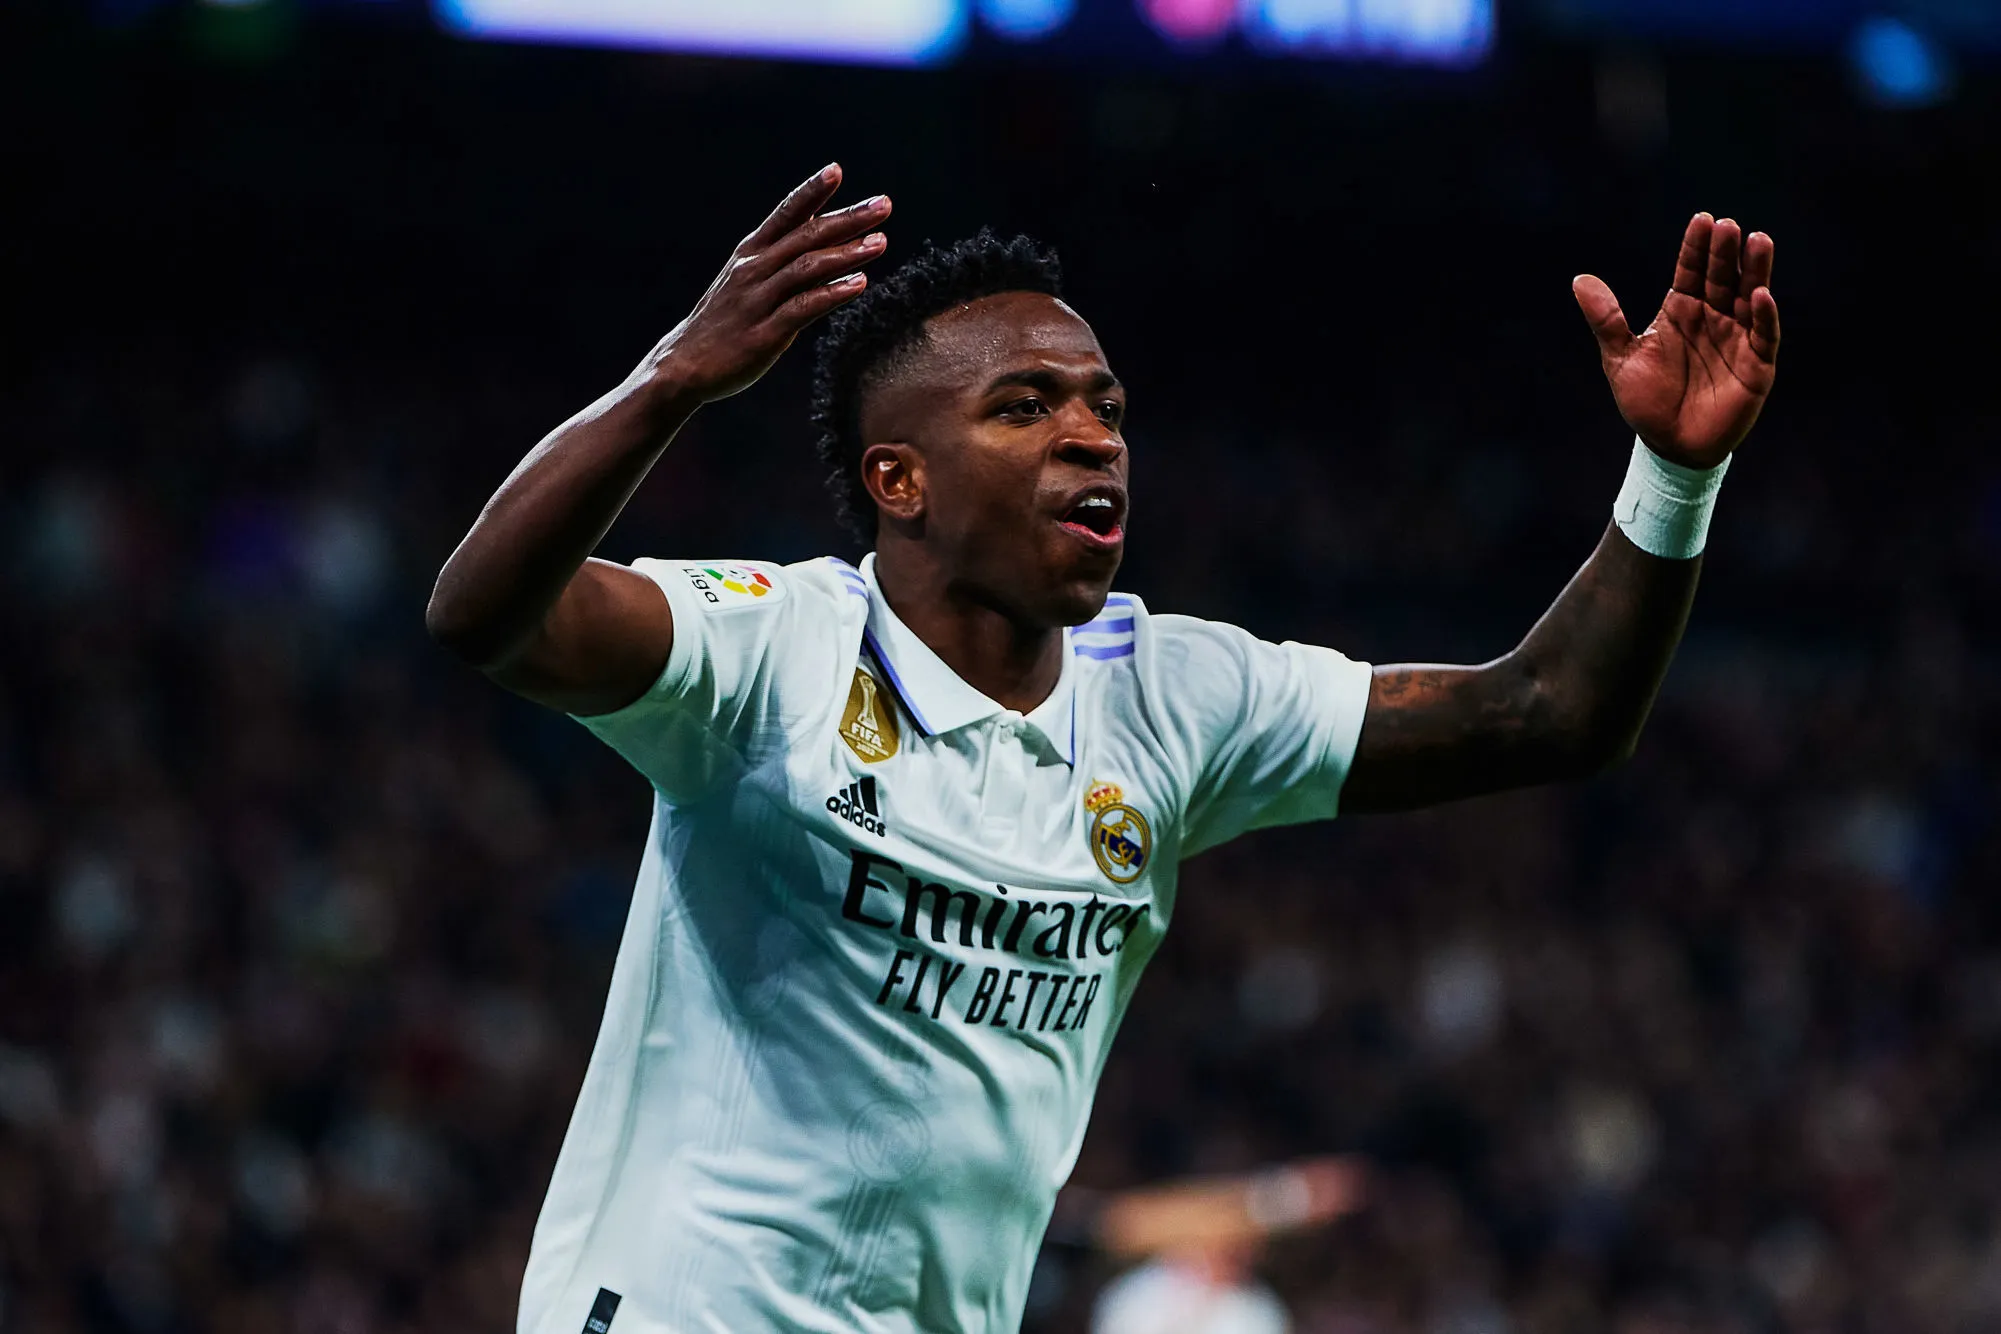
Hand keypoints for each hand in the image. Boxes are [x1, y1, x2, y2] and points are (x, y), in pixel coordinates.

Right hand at [636, 163, 890, 406]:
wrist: (683, 366)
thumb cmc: (722, 323)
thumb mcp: (747, 282)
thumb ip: (781, 260)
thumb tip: (820, 236)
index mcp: (751, 253)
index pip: (786, 213)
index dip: (811, 191)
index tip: (836, 170)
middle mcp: (754, 269)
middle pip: (807, 235)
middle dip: (848, 218)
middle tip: (884, 204)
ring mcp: (758, 300)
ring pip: (808, 267)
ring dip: (847, 253)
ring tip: (880, 242)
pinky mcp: (765, 333)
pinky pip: (804, 307)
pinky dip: (833, 294)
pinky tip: (860, 285)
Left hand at [1573, 213, 1779, 467]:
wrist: (1669, 446)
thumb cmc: (1647, 401)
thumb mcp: (1620, 358)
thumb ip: (1606, 319)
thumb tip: (1579, 279)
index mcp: (1681, 312)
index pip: (1690, 271)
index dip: (1696, 247)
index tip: (1701, 219)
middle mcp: (1712, 318)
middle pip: (1721, 278)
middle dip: (1724, 253)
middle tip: (1727, 225)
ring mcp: (1737, 339)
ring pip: (1749, 297)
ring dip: (1754, 271)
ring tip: (1757, 240)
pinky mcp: (1756, 366)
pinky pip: (1763, 336)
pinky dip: (1764, 316)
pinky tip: (1760, 295)